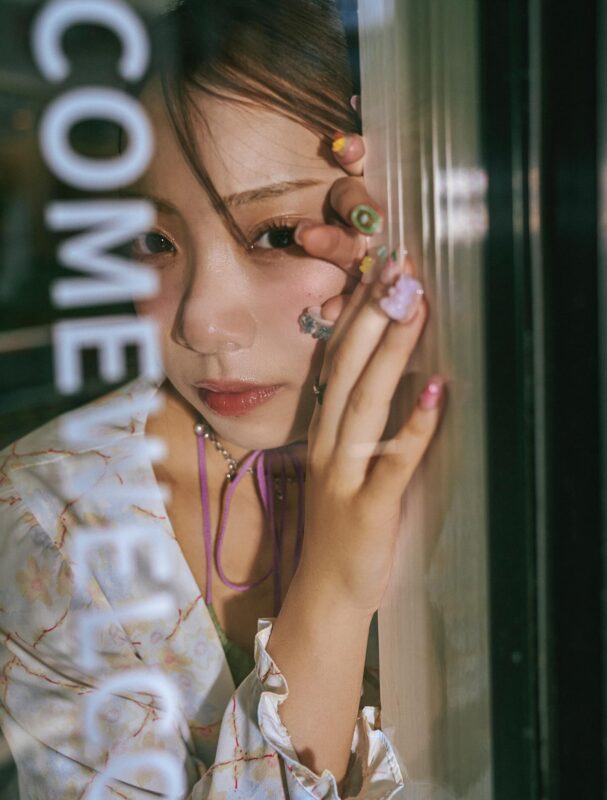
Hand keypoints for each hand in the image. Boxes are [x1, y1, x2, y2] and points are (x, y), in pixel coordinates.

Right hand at [296, 135, 444, 615]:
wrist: (325, 592)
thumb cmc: (338, 527)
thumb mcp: (340, 464)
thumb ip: (355, 423)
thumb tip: (384, 376)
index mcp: (324, 431)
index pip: (337, 361)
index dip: (355, 314)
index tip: (375, 269)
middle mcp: (329, 444)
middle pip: (348, 369)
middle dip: (371, 315)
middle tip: (395, 266)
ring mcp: (345, 474)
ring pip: (365, 403)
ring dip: (389, 353)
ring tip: (410, 306)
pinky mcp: (367, 507)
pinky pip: (393, 461)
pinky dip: (412, 426)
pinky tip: (433, 390)